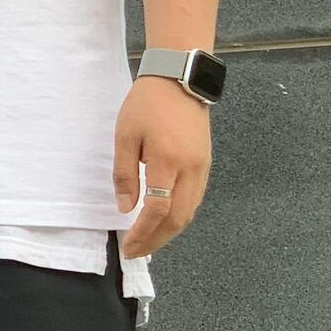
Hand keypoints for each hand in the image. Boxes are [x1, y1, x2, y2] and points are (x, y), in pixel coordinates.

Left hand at [113, 76, 212, 257]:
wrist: (179, 78)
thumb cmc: (147, 103)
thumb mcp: (125, 135)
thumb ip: (125, 174)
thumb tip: (126, 208)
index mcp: (168, 160)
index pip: (157, 209)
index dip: (142, 232)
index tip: (127, 245)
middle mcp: (191, 168)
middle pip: (178, 218)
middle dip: (156, 240)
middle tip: (137, 252)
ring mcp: (202, 167)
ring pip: (190, 212)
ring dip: (169, 232)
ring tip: (149, 241)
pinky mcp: (206, 163)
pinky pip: (195, 199)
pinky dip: (180, 216)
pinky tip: (165, 220)